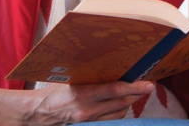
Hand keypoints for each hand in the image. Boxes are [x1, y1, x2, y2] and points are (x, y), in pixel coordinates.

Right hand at [26, 80, 153, 123]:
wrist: (38, 113)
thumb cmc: (54, 92)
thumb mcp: (72, 79)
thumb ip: (91, 76)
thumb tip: (112, 67)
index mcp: (83, 94)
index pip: (115, 90)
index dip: (134, 87)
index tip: (149, 84)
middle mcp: (88, 110)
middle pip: (122, 103)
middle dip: (137, 94)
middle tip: (149, 86)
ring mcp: (89, 119)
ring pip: (119, 113)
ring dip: (129, 103)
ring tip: (135, 92)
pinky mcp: (89, 125)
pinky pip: (111, 119)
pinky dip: (119, 110)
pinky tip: (121, 103)